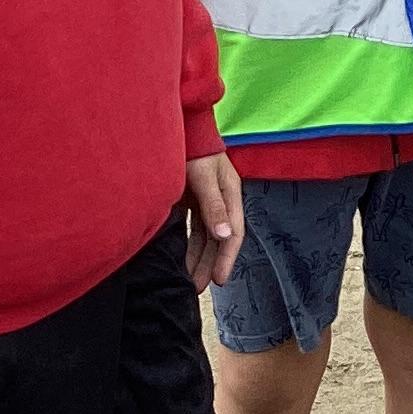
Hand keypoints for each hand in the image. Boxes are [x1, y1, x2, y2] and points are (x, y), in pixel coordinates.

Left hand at [183, 152, 243, 288]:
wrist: (180, 125)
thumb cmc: (193, 148)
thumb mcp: (204, 177)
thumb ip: (213, 207)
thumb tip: (226, 236)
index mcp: (231, 195)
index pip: (234, 233)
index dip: (227, 258)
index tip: (218, 281)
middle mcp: (221, 200)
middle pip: (218, 239)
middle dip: (209, 264)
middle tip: (197, 288)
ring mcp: (206, 200)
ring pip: (204, 236)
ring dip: (197, 257)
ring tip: (187, 280)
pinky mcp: (190, 198)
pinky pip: (191, 227)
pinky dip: (186, 243)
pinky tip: (178, 257)